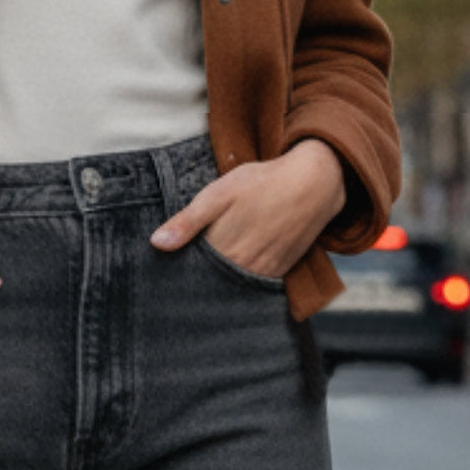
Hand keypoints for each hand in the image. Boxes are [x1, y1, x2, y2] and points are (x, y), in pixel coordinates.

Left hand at [149, 140, 346, 278]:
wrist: (313, 184)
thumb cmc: (261, 183)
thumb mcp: (218, 194)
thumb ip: (187, 222)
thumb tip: (156, 244)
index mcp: (223, 250)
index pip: (192, 273)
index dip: (179, 270)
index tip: (166, 271)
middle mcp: (244, 269)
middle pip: (212, 282)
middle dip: (198, 279)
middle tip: (184, 275)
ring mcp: (264, 273)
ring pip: (233, 286)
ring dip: (221, 281)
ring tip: (209, 271)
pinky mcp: (280, 272)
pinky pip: (255, 285)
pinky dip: (242, 280)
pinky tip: (235, 268)